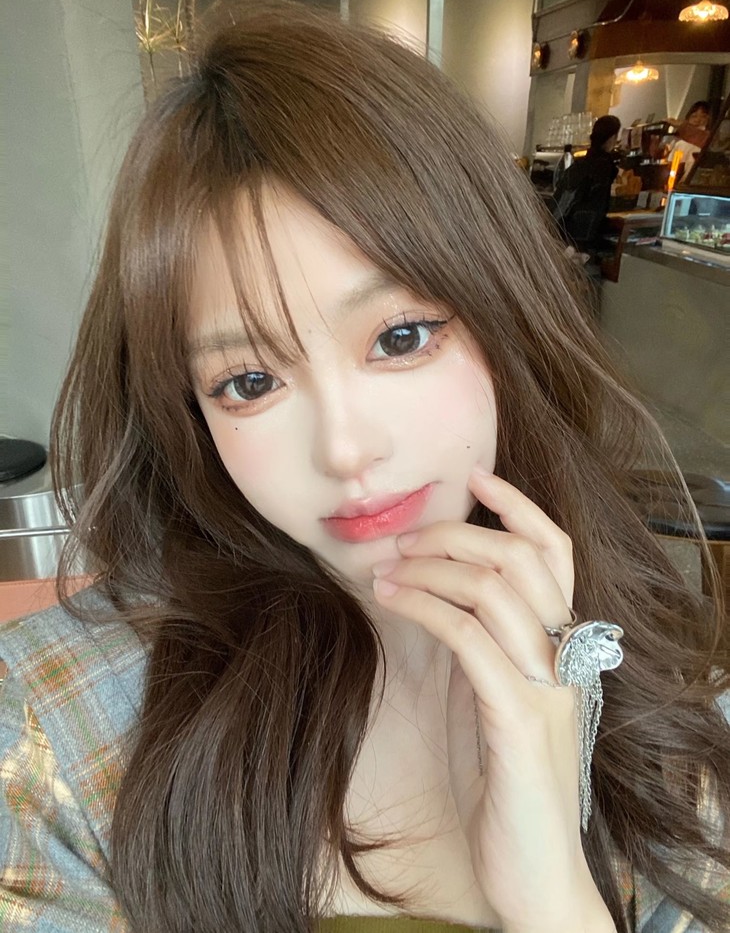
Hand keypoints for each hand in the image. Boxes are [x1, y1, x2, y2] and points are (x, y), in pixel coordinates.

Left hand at [372, 468, 614, 932]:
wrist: (534, 877)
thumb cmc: (507, 788)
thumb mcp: (496, 703)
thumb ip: (483, 649)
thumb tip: (435, 594)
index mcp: (564, 649)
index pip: (556, 554)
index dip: (520, 507)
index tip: (477, 476)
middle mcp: (565, 658)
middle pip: (522, 559)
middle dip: (457, 533)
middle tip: (405, 540)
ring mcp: (546, 689)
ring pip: (496, 590)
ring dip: (432, 567)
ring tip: (386, 570)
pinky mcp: (520, 722)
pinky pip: (470, 639)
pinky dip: (425, 606)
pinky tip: (390, 601)